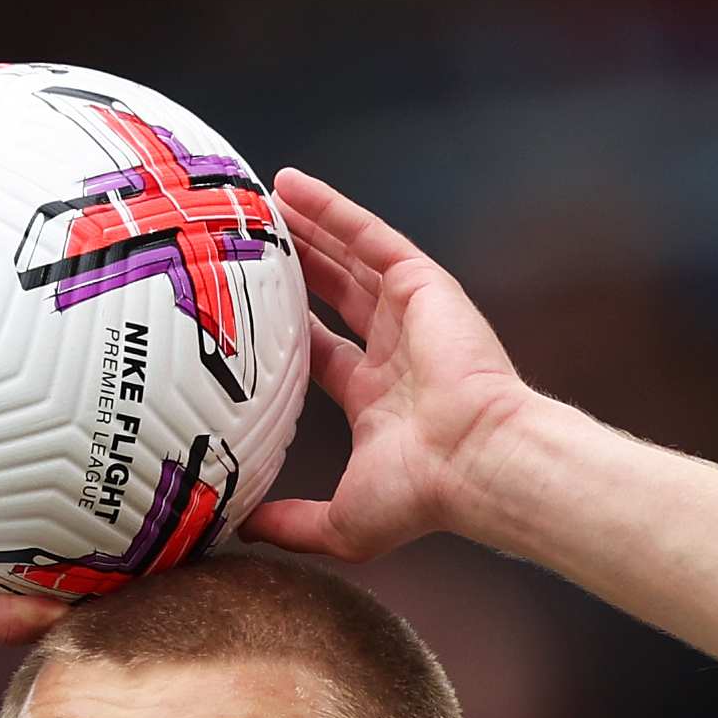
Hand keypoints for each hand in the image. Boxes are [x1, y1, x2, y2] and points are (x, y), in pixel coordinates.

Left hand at [246, 169, 533, 564]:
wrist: (476, 463)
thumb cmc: (422, 497)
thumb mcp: (341, 524)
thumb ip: (290, 525)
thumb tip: (241, 529)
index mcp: (379, 401)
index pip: (324, 353)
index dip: (289, 331)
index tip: (248, 313)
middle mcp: (396, 352)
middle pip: (334, 295)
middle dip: (298, 267)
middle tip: (251, 243)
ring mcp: (411, 315)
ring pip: (348, 258)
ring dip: (309, 228)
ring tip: (262, 200)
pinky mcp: (423, 285)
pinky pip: (369, 236)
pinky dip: (333, 210)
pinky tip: (293, 187)